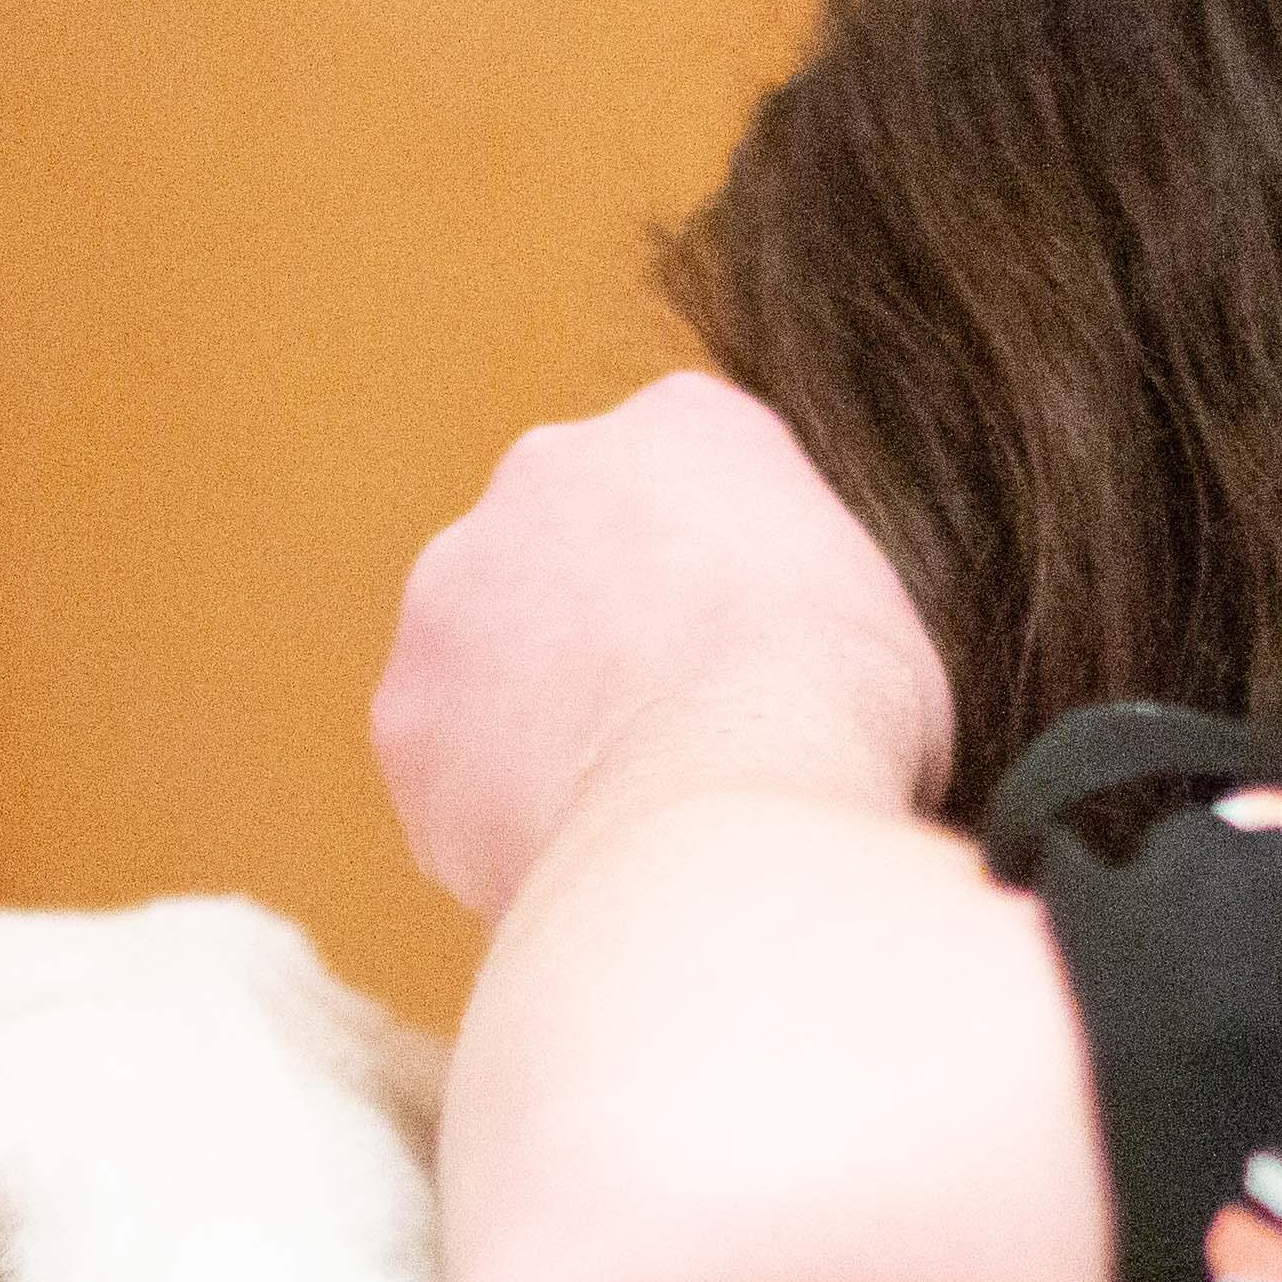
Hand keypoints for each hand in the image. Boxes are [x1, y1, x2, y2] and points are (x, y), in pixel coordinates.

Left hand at [374, 371, 955, 917]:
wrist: (727, 816)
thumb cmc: (834, 722)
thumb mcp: (876, 611)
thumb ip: (799, 596)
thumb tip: (781, 666)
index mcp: (688, 424)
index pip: (684, 491)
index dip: (713, 596)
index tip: (737, 668)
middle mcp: (550, 469)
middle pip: (569, 558)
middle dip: (602, 644)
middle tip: (667, 740)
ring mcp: (457, 583)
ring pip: (491, 660)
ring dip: (537, 724)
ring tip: (622, 812)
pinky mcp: (406, 708)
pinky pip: (448, 767)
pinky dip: (494, 815)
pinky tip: (570, 857)